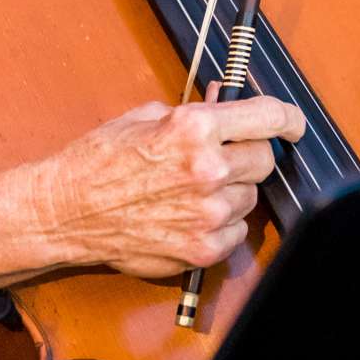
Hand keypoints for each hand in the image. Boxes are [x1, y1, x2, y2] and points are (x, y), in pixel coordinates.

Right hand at [0, 94, 306, 290]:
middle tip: (222, 158)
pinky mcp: (202, 249)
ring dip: (231, 191)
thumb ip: (192, 115)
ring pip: (250, 197)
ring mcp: (207, 213)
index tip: (294, 124)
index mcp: (194, 128)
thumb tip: (226, 110)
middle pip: (265, 160)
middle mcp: (207, 169)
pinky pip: (236, 231)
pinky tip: (189, 215)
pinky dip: (221, 224)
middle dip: (249, 155)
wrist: (65, 211)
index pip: (268, 117)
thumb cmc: (97, 162)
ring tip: (191, 190)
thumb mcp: (143, 118)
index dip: (289, 119)